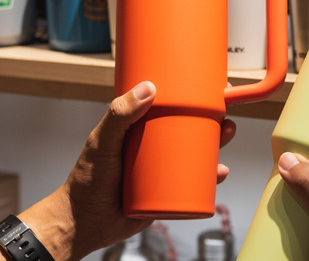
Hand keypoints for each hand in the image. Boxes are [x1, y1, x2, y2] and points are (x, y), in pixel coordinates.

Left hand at [22, 81, 236, 259]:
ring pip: (196, 154)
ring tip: (225, 137)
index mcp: (138, 128)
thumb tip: (148, 89)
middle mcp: (152, 146)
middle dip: (211, 120)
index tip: (205, 86)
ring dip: (216, 144)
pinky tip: (219, 172)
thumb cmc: (86, 180)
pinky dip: (210, 177)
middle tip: (223, 114)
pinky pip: (194, 183)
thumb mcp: (102, 141)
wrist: (84, 223)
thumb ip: (119, 115)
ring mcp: (161, 170)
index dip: (188, 95)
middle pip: (188, 128)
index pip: (166, 106)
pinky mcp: (167, 193)